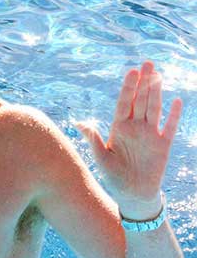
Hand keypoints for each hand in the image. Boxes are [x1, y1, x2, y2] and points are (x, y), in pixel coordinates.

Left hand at [76, 61, 181, 217]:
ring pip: (154, 109)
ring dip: (156, 92)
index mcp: (119, 128)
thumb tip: (80, 123)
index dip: (128, 88)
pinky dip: (174, 115)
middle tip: (147, 63)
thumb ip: (93, 139)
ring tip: (158, 75)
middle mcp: (136, 127)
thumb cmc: (113, 176)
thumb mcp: (101, 157)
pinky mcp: (163, 145)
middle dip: (144, 82)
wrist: (132, 194)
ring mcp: (151, 134)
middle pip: (140, 100)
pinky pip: (170, 127)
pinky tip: (176, 101)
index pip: (124, 103)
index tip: (131, 72)